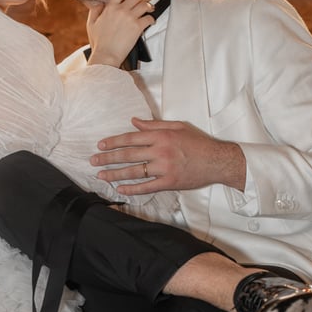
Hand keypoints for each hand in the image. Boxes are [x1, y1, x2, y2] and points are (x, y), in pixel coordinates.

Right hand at [85, 0, 154, 66]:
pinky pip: (149, 18)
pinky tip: (150, 22)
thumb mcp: (91, 24)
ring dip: (149, 6)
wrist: (106, 55)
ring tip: (150, 9)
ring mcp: (130, 18)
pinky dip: (152, 19)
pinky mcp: (137, 27)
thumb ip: (94, 11)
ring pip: (145, 5)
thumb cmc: (99, 43)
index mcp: (110, 8)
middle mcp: (121, 10)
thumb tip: (100, 4)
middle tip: (144, 1)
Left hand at [91, 117, 247, 194]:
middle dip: (108, 158)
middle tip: (93, 160)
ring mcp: (164, 168)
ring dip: (115, 174)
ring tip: (101, 175)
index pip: (131, 138)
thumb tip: (134, 121)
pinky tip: (120, 189)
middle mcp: (160, 151)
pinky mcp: (169, 182)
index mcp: (161, 136)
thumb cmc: (198, 142)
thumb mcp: (177, 126)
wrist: (217, 160)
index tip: (100, 145)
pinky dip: (132, 189)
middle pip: (128, 155)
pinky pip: (147, 187)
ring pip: (134, 171)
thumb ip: (154, 125)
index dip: (113, 142)